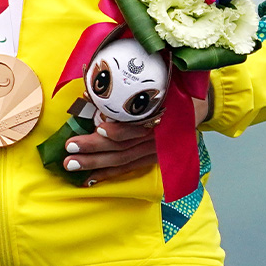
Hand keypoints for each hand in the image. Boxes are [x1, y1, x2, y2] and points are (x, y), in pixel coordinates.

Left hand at [61, 89, 212, 187]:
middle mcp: (155, 137)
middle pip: (123, 145)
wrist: (195, 106)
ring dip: (96, 164)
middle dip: (94, 148)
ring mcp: (154, 150)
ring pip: (122, 160)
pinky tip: (89, 179)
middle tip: (70, 147)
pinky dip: (109, 174)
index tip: (97, 127)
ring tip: (71, 164)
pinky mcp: (153, 159)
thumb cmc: (167, 91)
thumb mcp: (154, 86)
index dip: (117, 130)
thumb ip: (125, 90)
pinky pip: (128, 168)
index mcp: (157, 115)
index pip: (135, 127)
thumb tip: (88, 92)